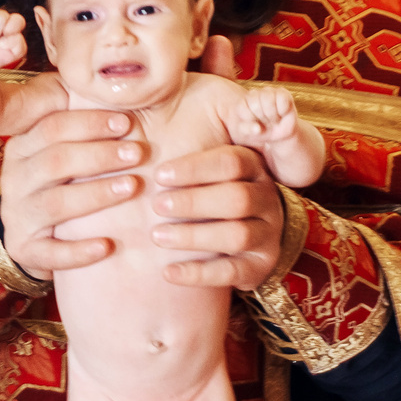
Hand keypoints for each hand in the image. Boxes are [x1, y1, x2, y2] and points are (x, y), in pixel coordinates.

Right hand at [0, 105, 146, 280]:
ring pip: (55, 204)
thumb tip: (116, 85)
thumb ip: (76, 119)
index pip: (52, 127)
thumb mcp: (57, 147)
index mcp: (23, 147)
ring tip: (131, 187)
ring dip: (96, 194)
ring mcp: (18, 216)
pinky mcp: (26, 250)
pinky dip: (79, 251)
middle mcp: (16, 179)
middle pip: (55, 162)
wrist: (28, 235)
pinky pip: (51, 253)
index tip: (128, 122)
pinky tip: (107, 246)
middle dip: (99, 155)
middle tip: (137, 153)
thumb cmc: (57, 181)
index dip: (91, 123)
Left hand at [151, 142, 283, 290]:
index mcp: (254, 167)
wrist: (240, 238)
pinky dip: (198, 273)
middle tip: (156, 205)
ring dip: (194, 236)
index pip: (231, 162)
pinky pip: (232, 272)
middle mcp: (267, 199)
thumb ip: (180, 143)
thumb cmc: (205, 192)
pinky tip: (168, 272)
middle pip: (236, 198)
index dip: (194, 168)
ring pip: (237, 235)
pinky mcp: (260, 267)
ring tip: (157, 236)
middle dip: (193, 202)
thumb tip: (133, 126)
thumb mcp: (203, 167)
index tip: (158, 175)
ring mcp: (267, 235)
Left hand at [236, 84, 298, 146]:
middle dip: (263, 118)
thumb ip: (248, 130)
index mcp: (243, 102)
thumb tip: (257, 128)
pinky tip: (282, 113)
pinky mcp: (282, 92)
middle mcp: (254, 94)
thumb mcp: (250, 134)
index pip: (242, 108)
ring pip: (269, 101)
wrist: (279, 134)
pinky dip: (283, 110)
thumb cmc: (262, 132)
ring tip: (274, 119)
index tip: (255, 125)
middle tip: (267, 122)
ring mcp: (268, 91)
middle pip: (256, 105)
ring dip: (273, 115)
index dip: (250, 120)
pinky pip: (282, 100)